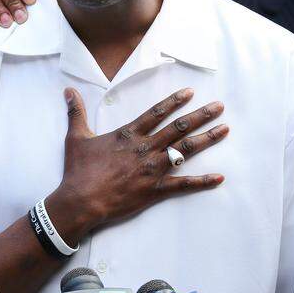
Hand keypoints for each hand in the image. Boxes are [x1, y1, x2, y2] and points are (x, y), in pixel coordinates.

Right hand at [45, 87, 228, 245]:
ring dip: (207, 139)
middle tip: (219, 107)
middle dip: (201, 116)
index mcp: (129, 135)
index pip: (156, 113)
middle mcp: (145, 148)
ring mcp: (152, 169)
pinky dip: (202, 182)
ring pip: (185, 151)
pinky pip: (183, 185)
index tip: (190, 93)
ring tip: (224, 130)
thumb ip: (76, 113)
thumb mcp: (76, 137)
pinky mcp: (154, 190)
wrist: (81, 200)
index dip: (174, 101)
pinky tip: (219, 177)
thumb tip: (69, 92)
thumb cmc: (78, 170)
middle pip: (178, 127)